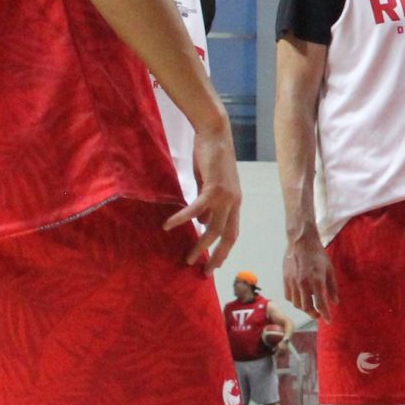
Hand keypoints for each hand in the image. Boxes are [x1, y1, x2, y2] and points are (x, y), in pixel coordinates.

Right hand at [165, 120, 241, 267]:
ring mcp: (226, 195)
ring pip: (214, 228)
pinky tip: (169, 226)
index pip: (233, 232)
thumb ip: (207, 205)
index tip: (214, 265)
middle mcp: (234, 202)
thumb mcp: (209, 185)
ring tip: (187, 258)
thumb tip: (202, 223)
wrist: (215, 133)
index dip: (224, 250)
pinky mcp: (214, 186)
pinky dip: (183, 218)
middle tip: (203, 271)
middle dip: (216, 255)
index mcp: (235, 202)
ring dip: (200, 244)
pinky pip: (197, 208)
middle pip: (227, 235)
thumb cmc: (210, 158)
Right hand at [283, 229, 336, 320]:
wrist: (301, 242)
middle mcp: (303, 283)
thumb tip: (335, 302)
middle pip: (307, 307)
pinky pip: (289, 296)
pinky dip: (295, 301)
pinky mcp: (285, 279)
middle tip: (319, 315)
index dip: (325, 314)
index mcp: (317, 281)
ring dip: (304, 308)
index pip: (321, 303)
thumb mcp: (330, 270)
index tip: (328, 321)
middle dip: (314, 314)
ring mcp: (292, 282)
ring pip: (297, 303)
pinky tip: (301, 299)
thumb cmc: (318, 255)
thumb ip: (332, 287)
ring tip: (311, 307)